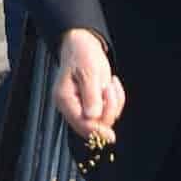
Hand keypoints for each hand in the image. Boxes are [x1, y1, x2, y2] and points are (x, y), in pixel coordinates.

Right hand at [54, 27, 124, 143]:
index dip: (96, 131)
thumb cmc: (82, 54)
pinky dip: (115, 100)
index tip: (110, 136)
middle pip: (93, 124)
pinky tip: (110, 86)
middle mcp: (71, 106)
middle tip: (107, 87)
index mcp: (64, 99)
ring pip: (103, 119)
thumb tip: (93, 117)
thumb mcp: (89, 72)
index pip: (80, 123)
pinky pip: (109, 111)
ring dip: (112, 102)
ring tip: (107, 83)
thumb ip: (91, 95)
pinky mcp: (92, 105)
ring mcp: (82, 107)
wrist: (83, 45)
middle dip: (107, 108)